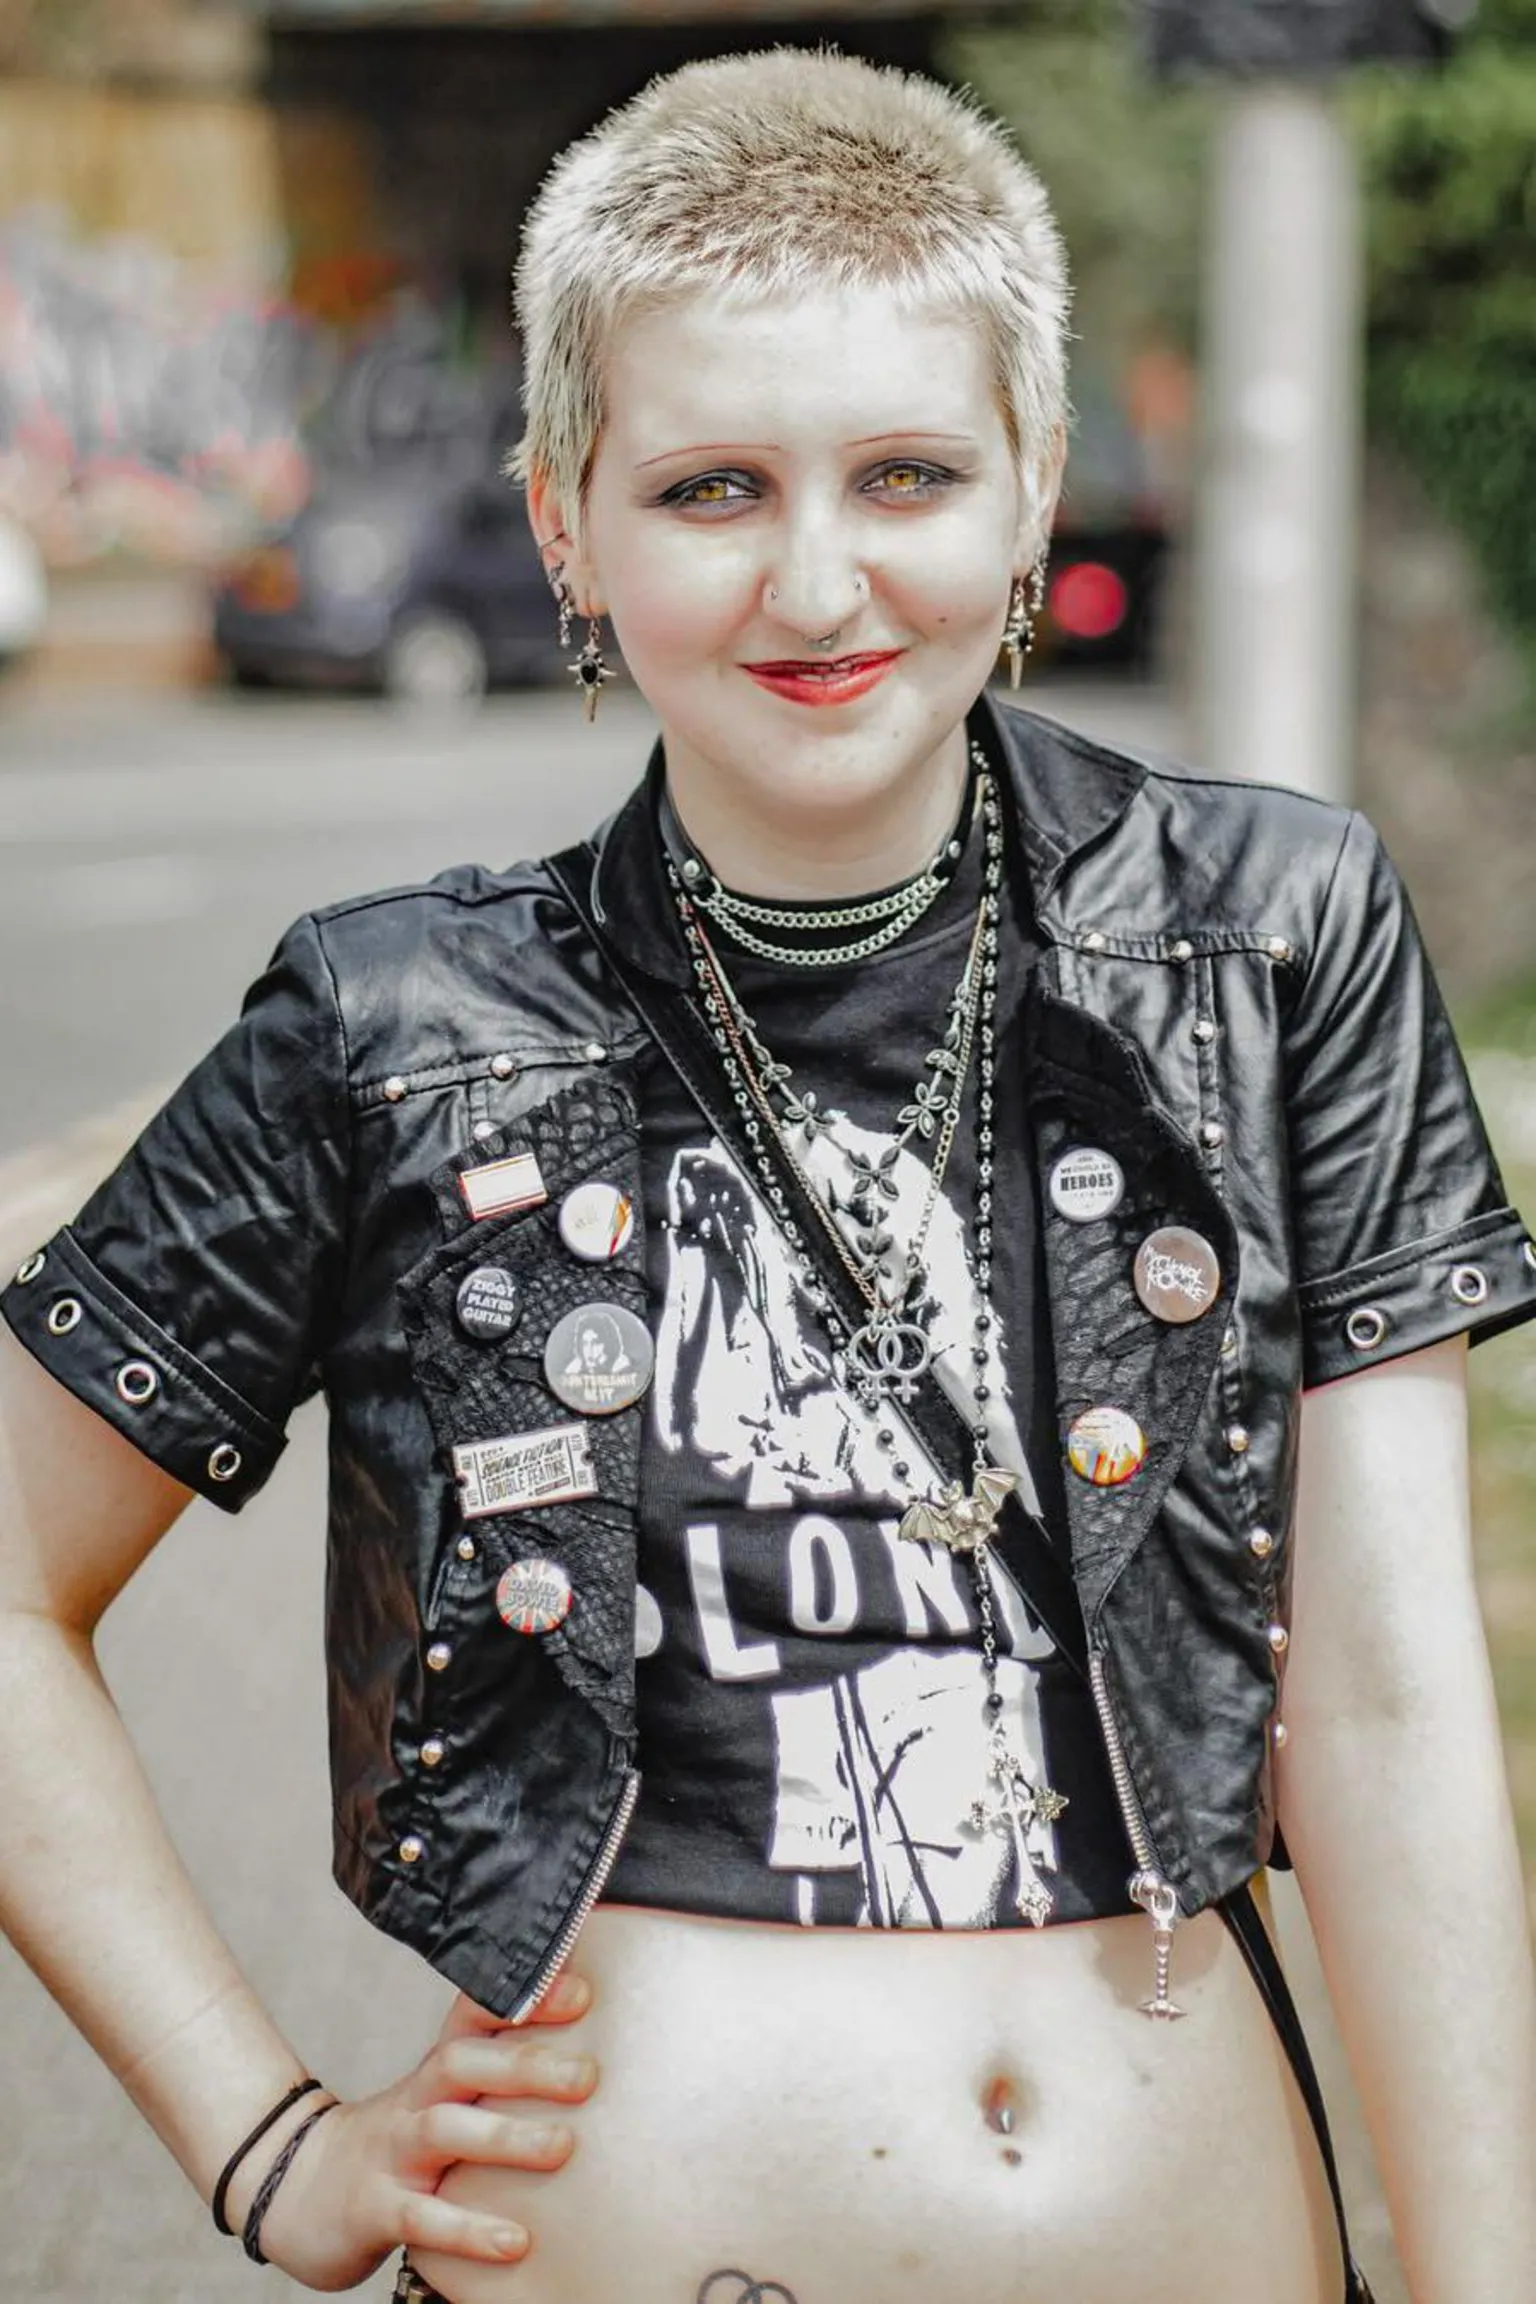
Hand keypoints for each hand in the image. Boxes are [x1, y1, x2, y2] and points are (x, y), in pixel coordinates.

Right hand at [232, 1968, 598, 2291]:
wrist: (297, 2189)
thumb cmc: (399, 2141)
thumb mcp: (442, 2097)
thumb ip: (498, 2071)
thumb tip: (584, 2045)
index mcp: (436, 2070)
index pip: (475, 2016)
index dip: (523, 1998)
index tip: (581, 1992)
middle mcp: (415, 2100)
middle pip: (463, 2062)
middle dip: (526, 2064)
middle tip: (588, 2076)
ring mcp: (391, 2153)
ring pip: (443, 2130)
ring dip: (504, 2137)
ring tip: (562, 2149)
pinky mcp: (373, 2209)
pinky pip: (421, 2217)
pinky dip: (468, 2230)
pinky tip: (514, 2241)